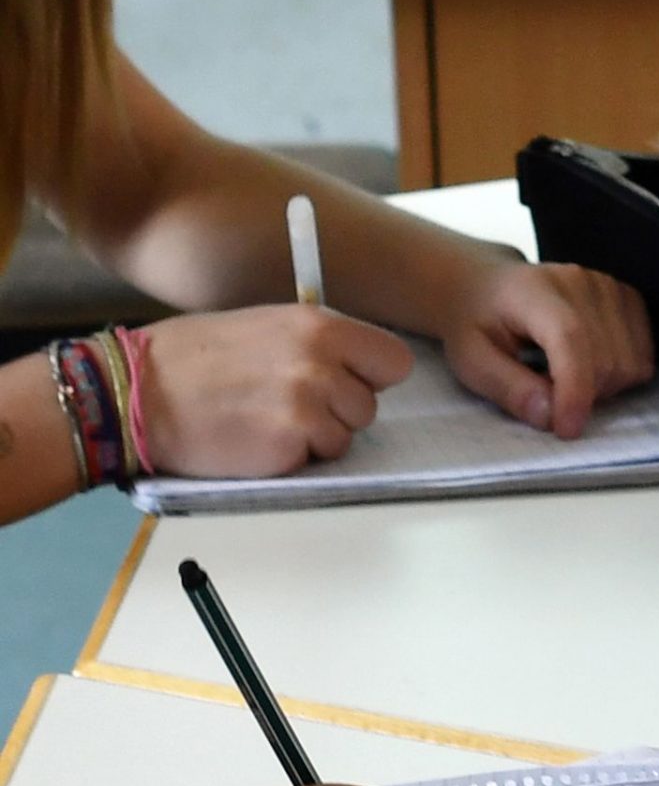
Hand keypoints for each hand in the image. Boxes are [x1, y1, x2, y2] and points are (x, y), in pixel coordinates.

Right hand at [142, 304, 413, 477]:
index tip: (347, 381)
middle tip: (288, 403)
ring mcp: (307, 405)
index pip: (395, 361)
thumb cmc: (195, 358)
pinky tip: (254, 437)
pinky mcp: (289, 444)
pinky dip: (293, 456)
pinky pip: (316, 458)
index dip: (372, 377)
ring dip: (316, 436)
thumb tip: (357, 367)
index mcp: (320, 326)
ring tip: (266, 418)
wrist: (137, 392)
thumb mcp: (266, 326)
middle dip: (339, 411)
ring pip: (347, 436)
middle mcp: (321, 362)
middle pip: (370, 405)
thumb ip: (317, 345)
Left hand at [439, 261, 653, 439]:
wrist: (486, 287)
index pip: (571, 337)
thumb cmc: (476, 324)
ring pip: (630, 362)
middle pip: (606, 358)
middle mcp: (578, 282)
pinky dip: (622, 376)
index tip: (566, 429)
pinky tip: (589, 370)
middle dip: (583, 396)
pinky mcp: (626, 299)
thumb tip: (549, 416)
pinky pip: (644, 355)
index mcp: (532, 291)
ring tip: (566, 381)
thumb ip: (508, 388)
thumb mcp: (471, 362)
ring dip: (604, 389)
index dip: (575, 389)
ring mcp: (608, 287)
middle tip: (548, 398)